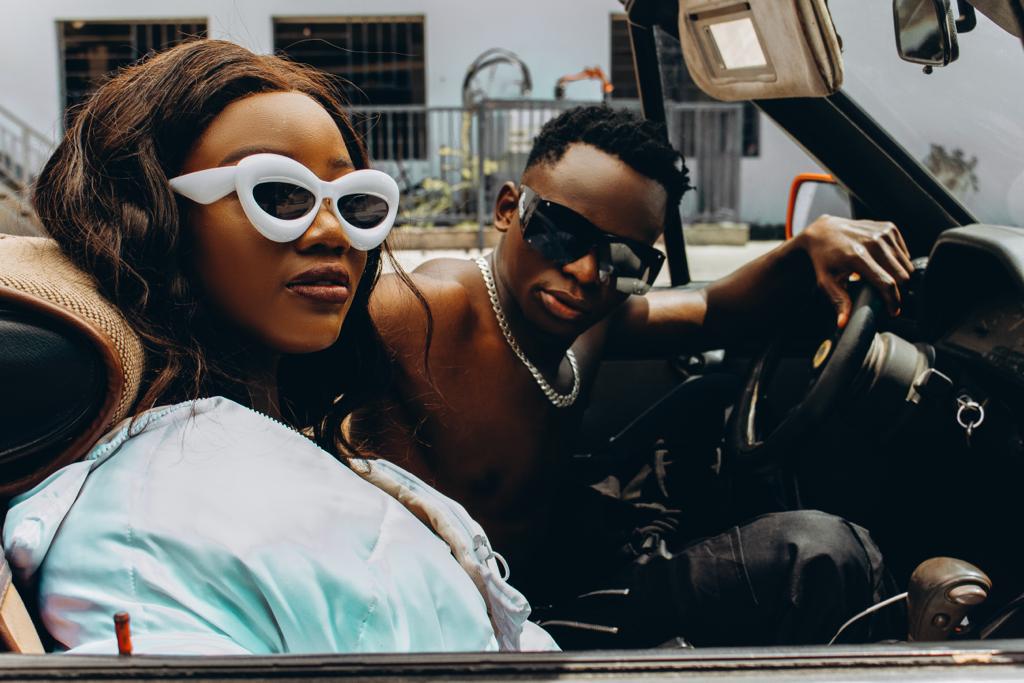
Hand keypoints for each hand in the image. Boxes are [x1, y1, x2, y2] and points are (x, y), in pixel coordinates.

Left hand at [795, 215, 913, 327]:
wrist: (823, 232)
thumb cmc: (824, 260)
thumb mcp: (826, 281)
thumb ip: (838, 301)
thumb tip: (843, 323)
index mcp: (857, 257)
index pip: (887, 284)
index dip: (894, 301)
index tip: (893, 311)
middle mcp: (872, 242)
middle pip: (902, 276)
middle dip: (899, 290)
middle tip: (886, 296)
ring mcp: (882, 233)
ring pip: (907, 265)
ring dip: (899, 276)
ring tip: (882, 279)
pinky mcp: (889, 228)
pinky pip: (905, 253)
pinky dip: (898, 262)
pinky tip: (883, 264)